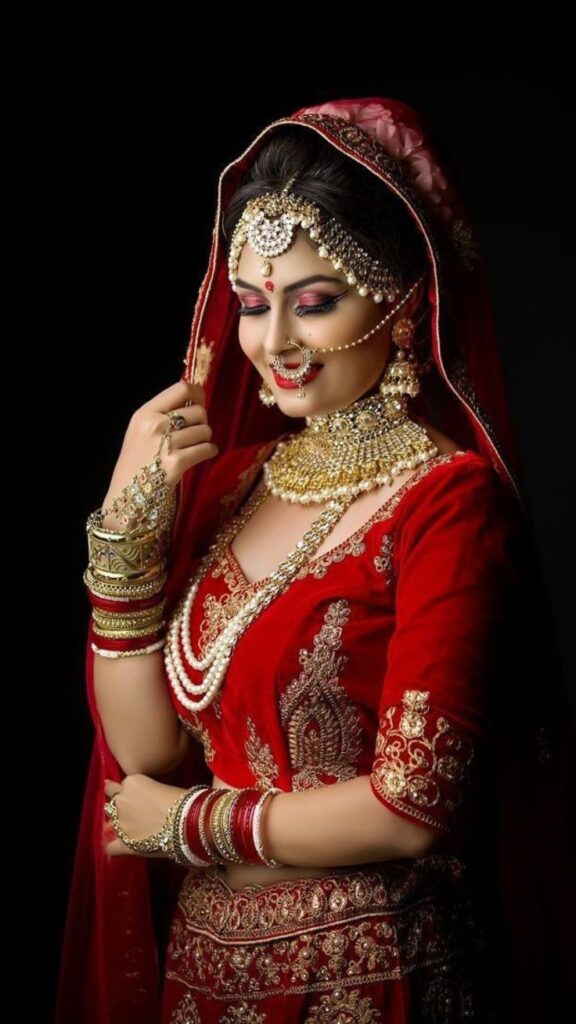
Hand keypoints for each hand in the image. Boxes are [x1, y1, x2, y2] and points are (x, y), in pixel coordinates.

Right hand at [101, 380, 218, 521]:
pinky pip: (206, 449)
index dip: (197, 394)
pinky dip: (209, 452)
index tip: (200, 403)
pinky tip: (201, 456)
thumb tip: (196, 397)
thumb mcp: (141, 431)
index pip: (181, 388)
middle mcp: (154, 424)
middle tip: (194, 435)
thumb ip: (164, 414)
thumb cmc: (136, 464)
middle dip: (202, 422)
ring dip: (205, 439)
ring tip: (194, 448)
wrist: (126, 497)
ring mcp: (164, 444)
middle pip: (198, 411)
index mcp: (145, 413)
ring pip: (205, 430)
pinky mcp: (176, 463)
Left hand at [103, 774, 188, 857]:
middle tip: (133, 812)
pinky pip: (110, 847)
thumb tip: (149, 799)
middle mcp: (121, 800)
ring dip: (117, 824)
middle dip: (119, 806)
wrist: (187, 823)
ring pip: (109, 822)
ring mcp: (119, 823)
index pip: (122, 785)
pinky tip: (122, 847)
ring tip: (131, 829)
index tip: (138, 798)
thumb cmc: (183, 801)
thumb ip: (149, 792)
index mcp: (132, 782)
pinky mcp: (123, 843)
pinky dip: (114, 847)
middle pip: (112, 800)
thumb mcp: (163, 787)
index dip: (130, 792)